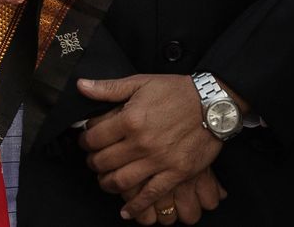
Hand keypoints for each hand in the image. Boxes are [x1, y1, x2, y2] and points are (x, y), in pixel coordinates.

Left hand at [77, 75, 221, 217]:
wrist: (212, 103)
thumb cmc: (175, 91)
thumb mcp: (139, 82)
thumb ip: (108, 88)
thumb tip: (81, 86)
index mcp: (129, 119)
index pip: (94, 138)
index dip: (84, 141)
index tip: (85, 141)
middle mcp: (141, 143)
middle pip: (104, 161)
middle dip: (93, 162)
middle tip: (93, 160)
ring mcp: (159, 160)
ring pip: (122, 181)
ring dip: (107, 184)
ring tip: (105, 180)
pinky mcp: (176, 173)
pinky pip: (152, 195)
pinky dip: (136, 206)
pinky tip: (126, 212)